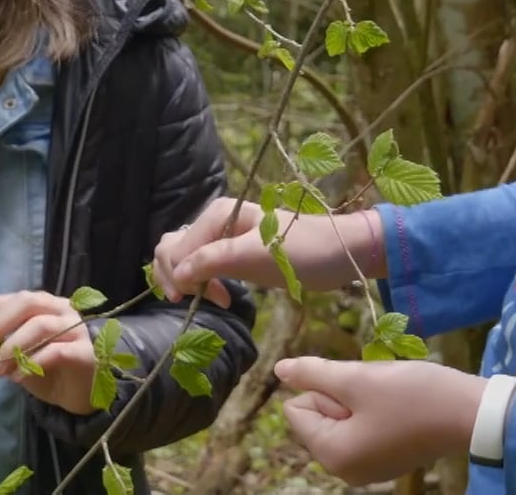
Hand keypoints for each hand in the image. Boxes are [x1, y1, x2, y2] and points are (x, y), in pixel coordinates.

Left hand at [0, 291, 97, 415]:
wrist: (78, 393)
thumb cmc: (44, 369)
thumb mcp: (10, 360)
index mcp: (37, 304)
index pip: (4, 301)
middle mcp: (58, 308)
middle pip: (25, 302)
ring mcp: (74, 327)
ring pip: (40, 325)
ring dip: (12, 347)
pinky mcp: (84, 351)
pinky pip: (57, 351)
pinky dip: (32, 363)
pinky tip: (17, 378)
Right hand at [152, 198, 385, 305]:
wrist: (342, 253)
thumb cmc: (305, 252)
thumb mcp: (258, 256)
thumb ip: (214, 261)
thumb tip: (178, 274)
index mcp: (218, 214)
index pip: (175, 247)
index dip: (176, 275)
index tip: (197, 298)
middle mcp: (216, 221)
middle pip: (173, 249)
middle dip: (177, 277)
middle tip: (197, 300)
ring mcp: (225, 237)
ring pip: (186, 258)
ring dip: (189, 280)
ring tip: (214, 299)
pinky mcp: (235, 253)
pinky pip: (204, 265)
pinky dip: (203, 281)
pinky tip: (221, 296)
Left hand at [275, 357, 487, 484]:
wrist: (469, 414)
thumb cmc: (411, 395)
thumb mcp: (357, 378)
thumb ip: (314, 373)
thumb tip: (279, 370)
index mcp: (332, 454)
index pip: (296, 410)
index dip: (323, 390)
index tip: (358, 392)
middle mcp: (344, 470)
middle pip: (318, 416)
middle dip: (342, 396)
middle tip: (376, 395)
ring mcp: (367, 469)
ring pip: (341, 418)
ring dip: (359, 400)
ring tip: (389, 401)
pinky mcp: (386, 460)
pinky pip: (362, 428)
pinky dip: (374, 411)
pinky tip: (399, 410)